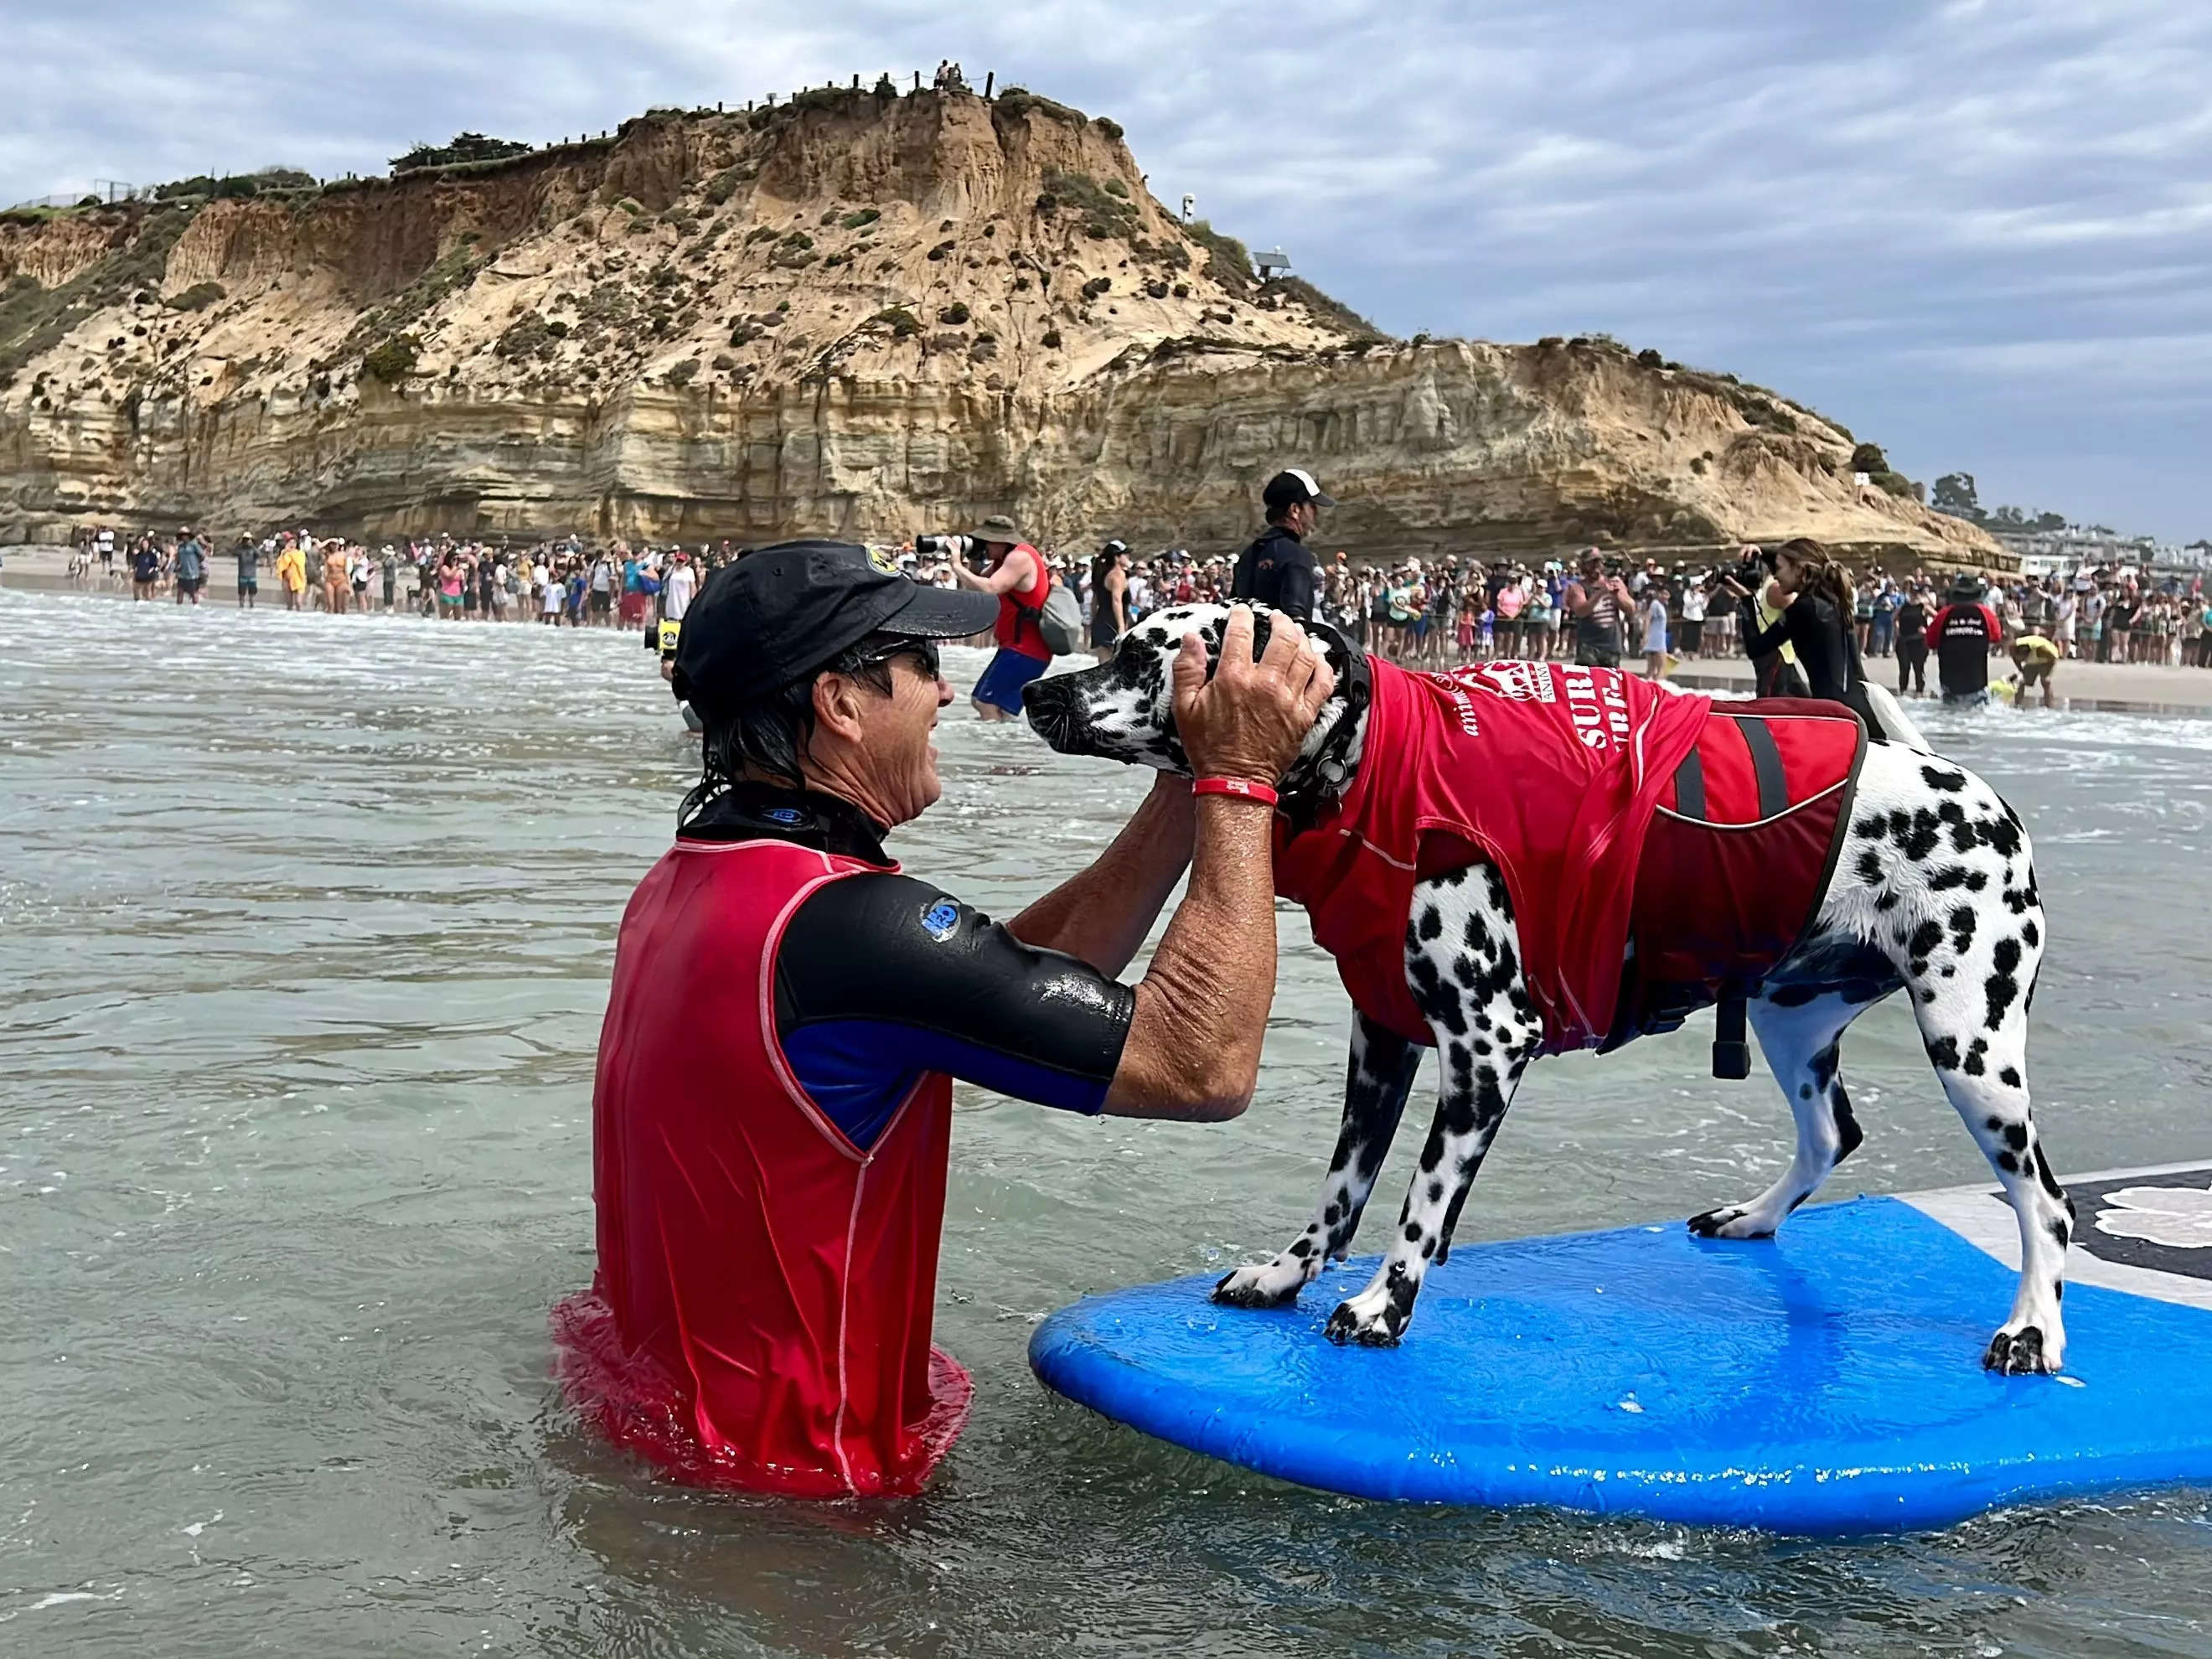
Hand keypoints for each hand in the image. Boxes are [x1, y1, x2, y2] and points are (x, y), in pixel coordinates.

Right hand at [1173, 606, 1334, 784]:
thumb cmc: (1209, 747)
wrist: (1235, 781)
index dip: (1242, 616)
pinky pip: (1323, 683)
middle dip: (1281, 621)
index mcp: (1234, 678)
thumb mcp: (1184, 708)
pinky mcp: (1304, 715)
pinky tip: (1318, 659)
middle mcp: (1265, 684)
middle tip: (1277, 618)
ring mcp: (1288, 699)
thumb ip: (1187, 669)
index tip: (1242, 613)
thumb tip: (1191, 638)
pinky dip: (1323, 666)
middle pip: (1283, 638)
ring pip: (1306, 655)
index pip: (1241, 633)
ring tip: (1296, 633)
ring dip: (1302, 638)